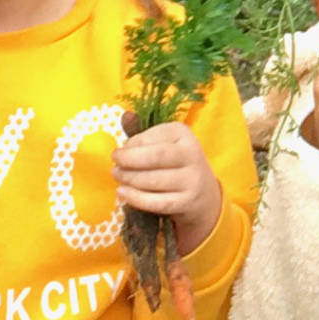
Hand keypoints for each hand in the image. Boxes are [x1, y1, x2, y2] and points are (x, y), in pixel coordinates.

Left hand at [114, 119, 225, 253]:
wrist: (204, 192)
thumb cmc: (174, 163)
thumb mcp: (163, 143)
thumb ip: (142, 135)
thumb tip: (125, 117)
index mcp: (182, 133)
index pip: (151, 138)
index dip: (130, 146)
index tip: (120, 153)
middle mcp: (191, 154)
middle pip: (155, 157)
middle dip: (128, 161)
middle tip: (114, 166)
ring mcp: (191, 179)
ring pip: (153, 180)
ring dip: (129, 179)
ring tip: (118, 177)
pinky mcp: (187, 202)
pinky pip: (157, 202)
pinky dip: (136, 198)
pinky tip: (122, 193)